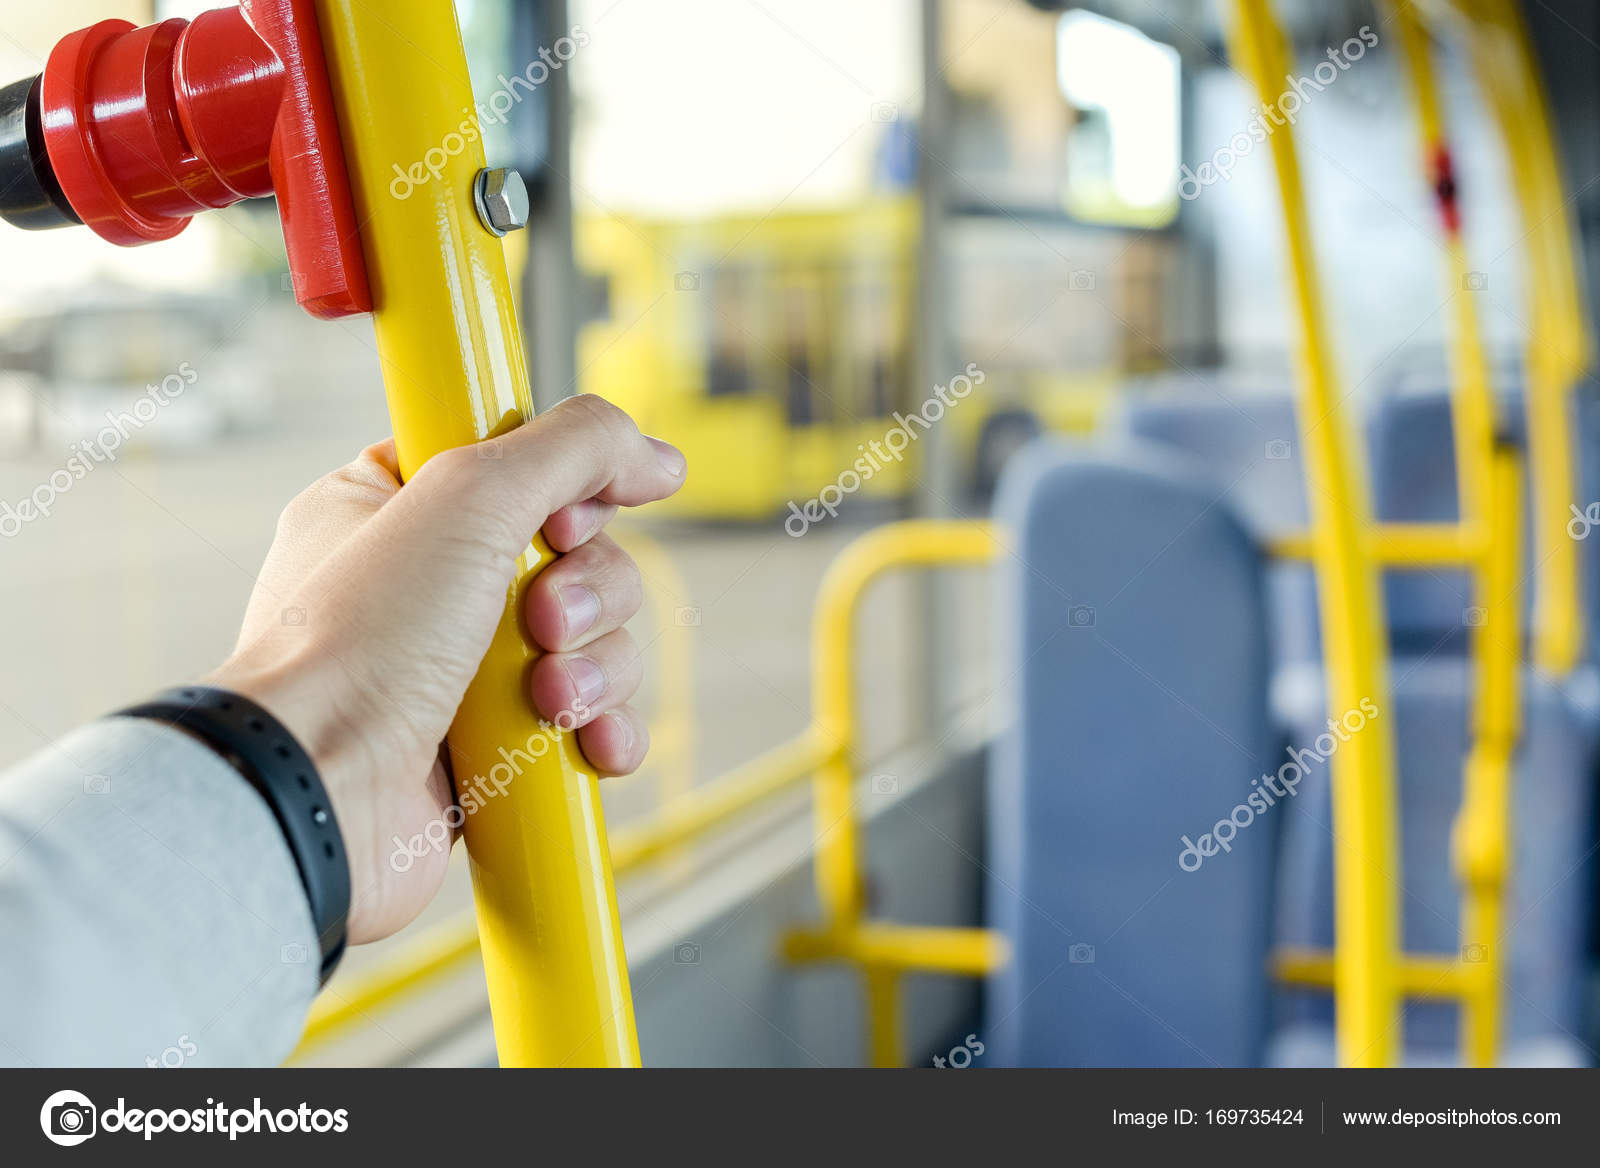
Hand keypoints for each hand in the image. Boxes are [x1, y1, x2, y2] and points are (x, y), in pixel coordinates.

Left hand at [206, 395, 685, 944]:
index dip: (567, 491)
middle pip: (580, 556)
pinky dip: (603, 729)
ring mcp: (464, 670)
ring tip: (547, 698)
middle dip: (587, 593)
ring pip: (595, 641)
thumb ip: (573, 448)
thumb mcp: (467, 496)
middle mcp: (432, 585)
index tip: (561, 521)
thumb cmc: (356, 646)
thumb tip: (657, 454)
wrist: (321, 794)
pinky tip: (588, 740)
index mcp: (397, 506)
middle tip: (541, 621)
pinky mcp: (496, 745)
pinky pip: (591, 720)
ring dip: (594, 668)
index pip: (521, 465)